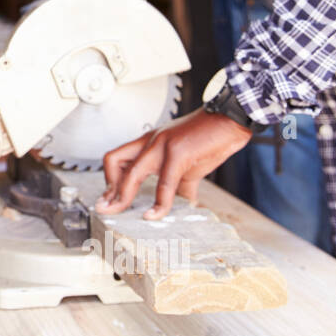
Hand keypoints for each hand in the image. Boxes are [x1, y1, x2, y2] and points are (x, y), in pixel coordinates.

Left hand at [97, 108, 252, 218]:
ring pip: (132, 173)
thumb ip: (179, 185)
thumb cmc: (208, 139)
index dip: (110, 181)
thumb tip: (181, 206)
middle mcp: (150, 142)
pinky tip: (156, 214)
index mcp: (149, 142)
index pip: (116, 158)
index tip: (110, 200)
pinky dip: (159, 203)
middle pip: (114, 162)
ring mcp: (162, 145)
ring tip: (122, 214)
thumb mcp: (186, 163)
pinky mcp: (178, 152)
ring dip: (124, 197)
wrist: (230, 121)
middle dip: (109, 190)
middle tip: (105, 209)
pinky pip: (164, 183)